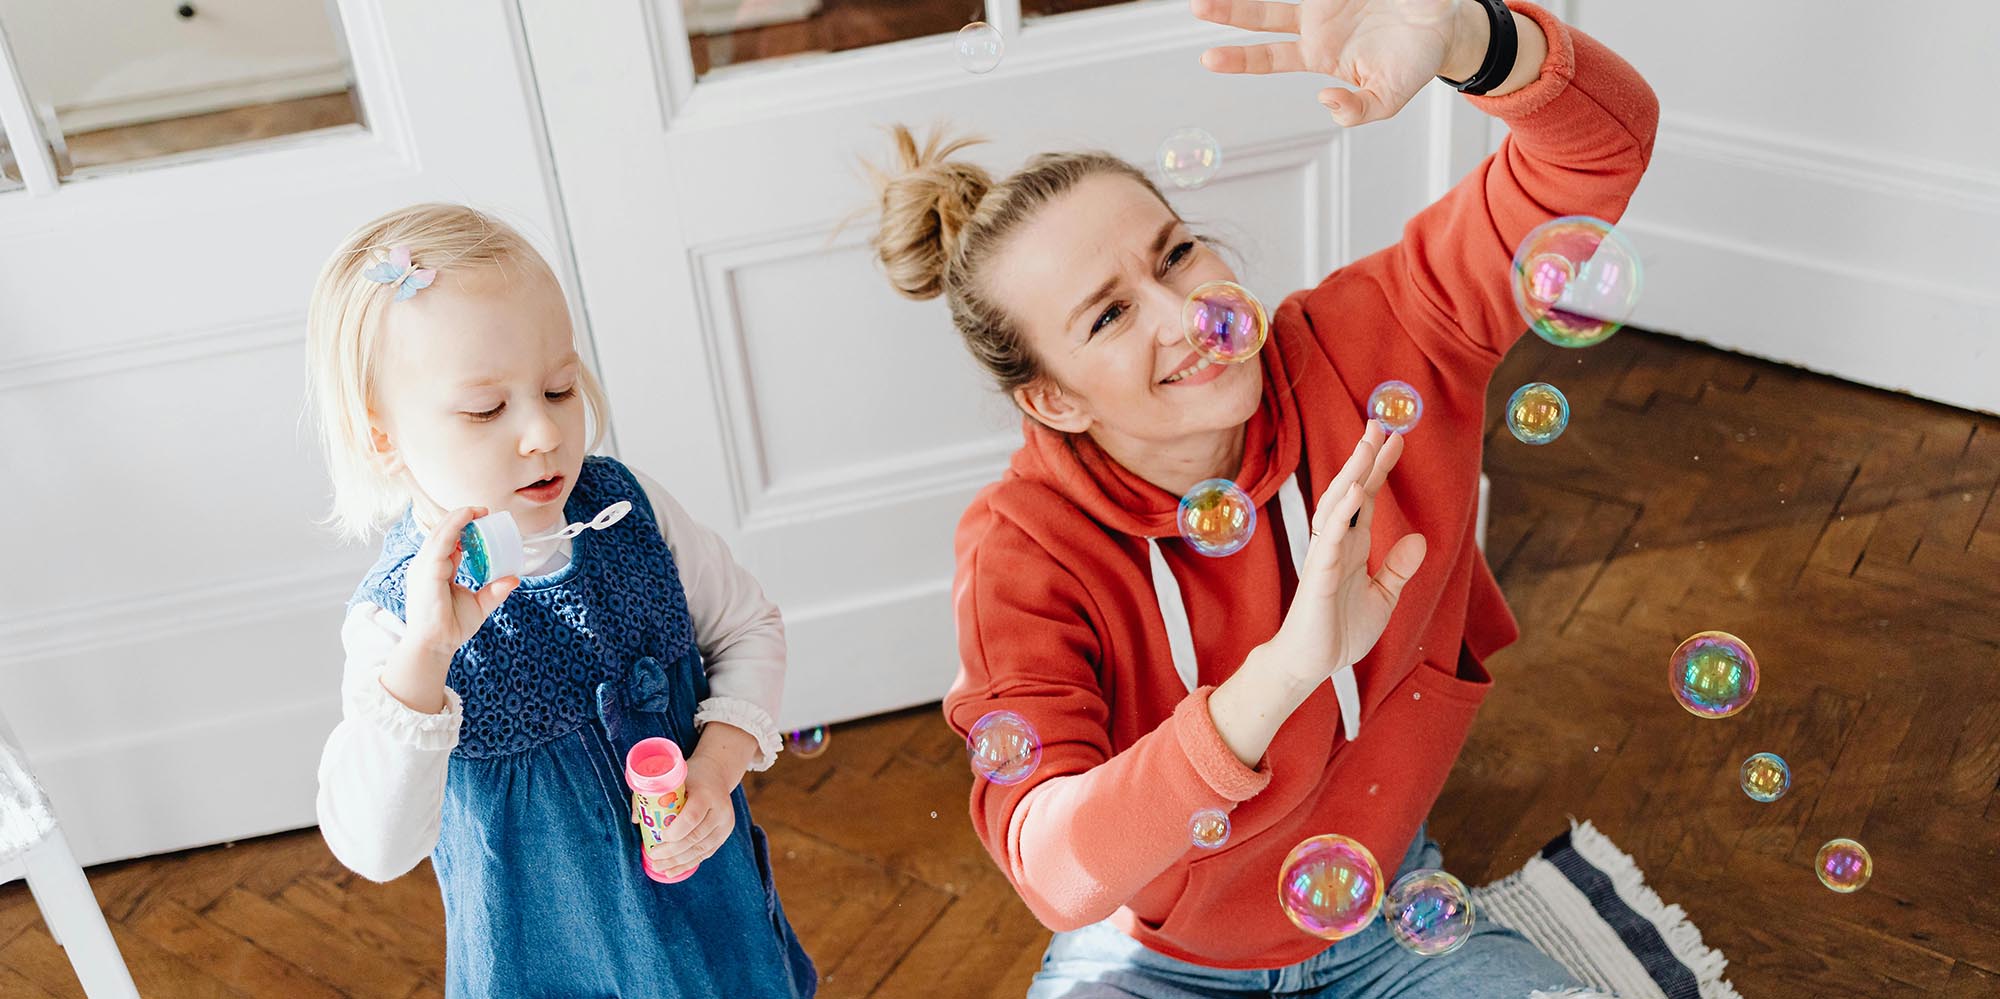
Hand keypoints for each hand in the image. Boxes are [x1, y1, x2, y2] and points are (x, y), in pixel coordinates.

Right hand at [402, 506, 518, 657]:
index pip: (446, 542)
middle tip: (483, 511)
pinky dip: (454, 528)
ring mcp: (423, 568)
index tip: (482, 519)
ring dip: (458, 518)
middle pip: (441, 533)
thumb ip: (494, 591)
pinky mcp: (427, 572)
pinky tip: (467, 519)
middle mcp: (425, 566)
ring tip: (477, 510)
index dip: (462, 528)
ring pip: (439, 533)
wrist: (436, 645)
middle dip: (461, 518)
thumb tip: (515, 578)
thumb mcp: (479, 605)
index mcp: (434, 570)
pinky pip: (441, 543)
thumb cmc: (451, 627)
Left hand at [645, 754, 740, 878]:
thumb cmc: (690, 776)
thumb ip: (653, 795)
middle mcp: (720, 810)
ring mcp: (725, 824)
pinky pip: (706, 853)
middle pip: (695, 837)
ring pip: (701, 849)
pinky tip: (673, 870)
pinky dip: (688, 863)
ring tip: (659, 867)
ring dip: (678, 861)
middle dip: (672, 851)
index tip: (659, 837)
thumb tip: (637, 820)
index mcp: (707, 794)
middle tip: (653, 856)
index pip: (691, 817)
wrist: (717, 773)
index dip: (675, 832)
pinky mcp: (724, 834)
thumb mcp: (674, 779)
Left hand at [1193, 0, 1469, 126]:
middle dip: (1230, 11)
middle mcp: (1316, 24)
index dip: (1240, 59)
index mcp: (1319, 54)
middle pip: (1263, 16)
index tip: (1208, 59)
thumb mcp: (1388, 100)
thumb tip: (1324, 101)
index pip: (1269, 59)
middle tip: (1197, 6)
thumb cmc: (1413, 65)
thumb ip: (1356, 110)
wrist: (1447, 28)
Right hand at [1265, 422, 1427, 687]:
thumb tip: (1419, 539)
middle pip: (1350, 490)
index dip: (1380, 469)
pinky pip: (1329, 537)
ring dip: (1352, 473)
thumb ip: (1398, 569)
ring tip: (1367, 444)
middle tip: (1379, 423)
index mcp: (1352, 547)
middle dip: (1364, 457)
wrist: (1311, 665)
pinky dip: (1342, 512)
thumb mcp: (1383, 598)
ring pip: (1337, 504)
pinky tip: (1353, 490)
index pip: (1366, 498)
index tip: (1396, 440)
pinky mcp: (1318, 574)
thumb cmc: (1340, 632)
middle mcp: (1337, 543)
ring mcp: (1326, 555)